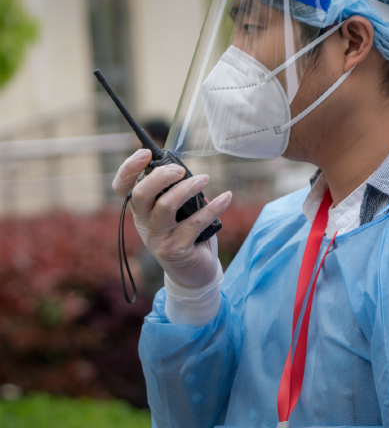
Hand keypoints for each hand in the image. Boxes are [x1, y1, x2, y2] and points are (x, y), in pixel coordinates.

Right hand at [112, 149, 231, 288]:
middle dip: (160, 176)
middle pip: (141, 194)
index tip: (146, 152)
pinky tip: (227, 197)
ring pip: (165, 206)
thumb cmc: (186, 236)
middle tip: (180, 170)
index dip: (129, 168)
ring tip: (205, 179)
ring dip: (187, 189)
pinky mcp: (176, 249)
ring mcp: (158, 238)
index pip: (122, 187)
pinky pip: (195, 223)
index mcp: (141, 210)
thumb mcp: (175, 213)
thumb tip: (188, 170)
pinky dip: (213, 207)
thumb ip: (175, 192)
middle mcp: (144, 223)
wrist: (194, 274)